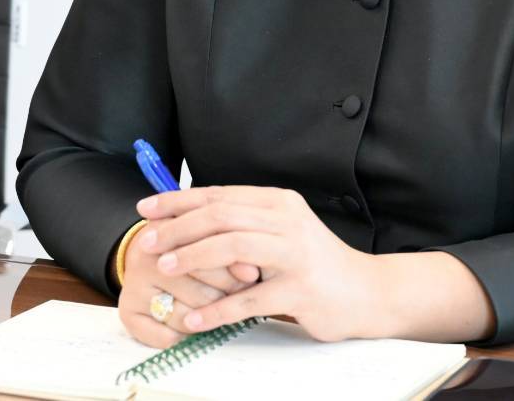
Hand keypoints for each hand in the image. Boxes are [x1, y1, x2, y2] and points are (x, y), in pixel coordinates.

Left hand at [135, 186, 382, 341]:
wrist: (367, 292)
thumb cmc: (317, 263)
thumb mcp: (284, 231)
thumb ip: (247, 223)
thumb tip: (191, 219)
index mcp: (279, 203)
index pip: (220, 195)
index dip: (180, 201)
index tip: (147, 209)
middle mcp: (287, 221)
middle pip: (221, 216)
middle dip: (178, 227)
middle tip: (147, 241)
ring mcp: (295, 254)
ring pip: (232, 248)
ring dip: (192, 257)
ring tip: (163, 269)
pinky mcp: (300, 289)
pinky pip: (249, 299)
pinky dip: (217, 309)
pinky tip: (195, 318)